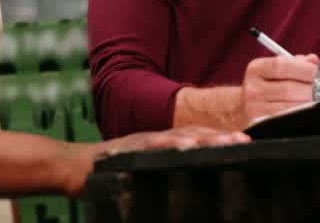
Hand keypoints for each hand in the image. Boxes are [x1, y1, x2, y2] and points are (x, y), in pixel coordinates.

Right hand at [61, 126, 248, 196]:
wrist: (72, 167)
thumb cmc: (107, 173)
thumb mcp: (141, 171)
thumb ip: (163, 172)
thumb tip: (187, 185)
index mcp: (161, 145)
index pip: (196, 138)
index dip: (220, 139)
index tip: (245, 143)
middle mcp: (156, 138)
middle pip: (194, 133)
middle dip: (221, 136)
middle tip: (247, 141)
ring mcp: (144, 141)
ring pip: (181, 136)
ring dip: (206, 138)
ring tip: (229, 142)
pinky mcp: (130, 149)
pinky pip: (154, 145)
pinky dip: (173, 145)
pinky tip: (189, 147)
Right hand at [239, 53, 318, 126]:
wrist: (241, 108)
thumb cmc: (266, 86)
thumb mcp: (274, 70)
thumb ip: (296, 62)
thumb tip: (314, 60)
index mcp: (256, 69)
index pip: (282, 65)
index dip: (304, 69)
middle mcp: (253, 88)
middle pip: (288, 88)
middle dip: (312, 89)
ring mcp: (254, 109)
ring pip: (290, 107)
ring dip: (310, 104)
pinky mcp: (260, 125)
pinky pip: (286, 120)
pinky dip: (301, 116)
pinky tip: (310, 113)